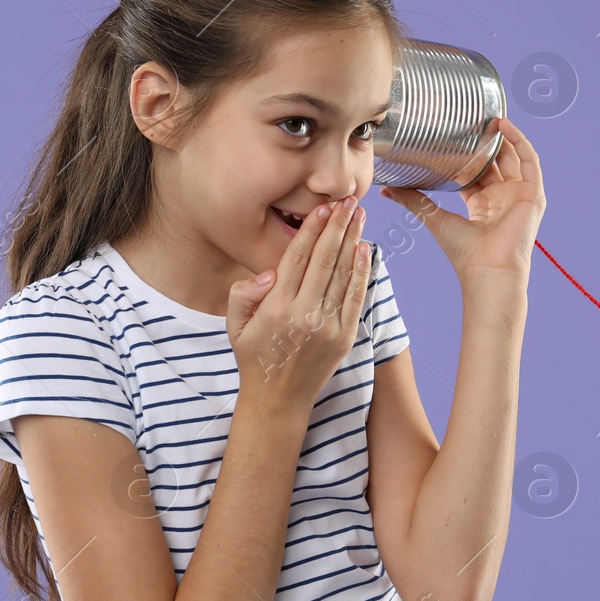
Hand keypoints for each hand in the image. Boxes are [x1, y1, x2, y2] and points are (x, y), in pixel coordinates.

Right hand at [226, 194, 372, 407]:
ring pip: (342, 273)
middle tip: (348, 201)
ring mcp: (327, 327)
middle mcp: (303, 314)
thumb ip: (243, 294)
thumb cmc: (254, 357)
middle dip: (338, 225)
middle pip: (324, 259)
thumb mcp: (234, 325)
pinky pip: (354, 297)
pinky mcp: (344, 337)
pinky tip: (365, 249)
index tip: (322, 208)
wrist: (278, 399)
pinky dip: (361, 271)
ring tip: (360, 215)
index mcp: (275, 307)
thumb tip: (270, 272)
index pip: (297, 258)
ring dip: (353, 240)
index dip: (312, 230)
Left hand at [379, 116, 545, 283]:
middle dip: (487, 140)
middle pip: (496, 162)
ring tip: (490, 116)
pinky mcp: (532, 194)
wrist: (488, 270)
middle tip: (473, 118)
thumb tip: (385, 189)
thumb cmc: (464, 253)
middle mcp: (502, 199)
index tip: (456, 133)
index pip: (476, 172)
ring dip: (504, 136)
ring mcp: (519, 196)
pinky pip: (529, 161)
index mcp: (482, 206)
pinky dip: (519, 141)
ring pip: (514, 157)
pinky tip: (505, 125)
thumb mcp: (433, 218)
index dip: (468, 152)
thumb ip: (413, 200)